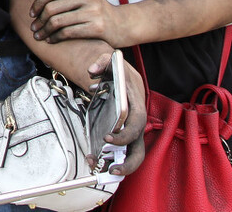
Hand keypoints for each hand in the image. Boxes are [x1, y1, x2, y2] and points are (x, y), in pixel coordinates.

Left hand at [30, 0, 128, 44]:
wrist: (124, 24)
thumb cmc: (98, 11)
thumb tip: (37, 3)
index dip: (38, 3)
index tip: (32, 13)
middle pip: (52, 7)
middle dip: (39, 20)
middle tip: (33, 28)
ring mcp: (93, 10)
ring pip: (57, 21)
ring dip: (44, 30)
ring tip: (39, 36)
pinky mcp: (96, 27)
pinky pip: (67, 33)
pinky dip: (55, 37)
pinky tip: (51, 40)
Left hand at [87, 52, 146, 175]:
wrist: (122, 74)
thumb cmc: (118, 71)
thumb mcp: (111, 61)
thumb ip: (102, 62)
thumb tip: (92, 71)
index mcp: (137, 105)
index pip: (137, 123)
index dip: (125, 134)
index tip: (108, 138)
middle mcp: (137, 122)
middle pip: (139, 148)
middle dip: (128, 161)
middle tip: (111, 167)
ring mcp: (132, 130)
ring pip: (133, 155)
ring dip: (121, 166)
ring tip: (102, 171)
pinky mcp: (125, 134)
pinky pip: (122, 152)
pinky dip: (111, 159)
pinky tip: (95, 160)